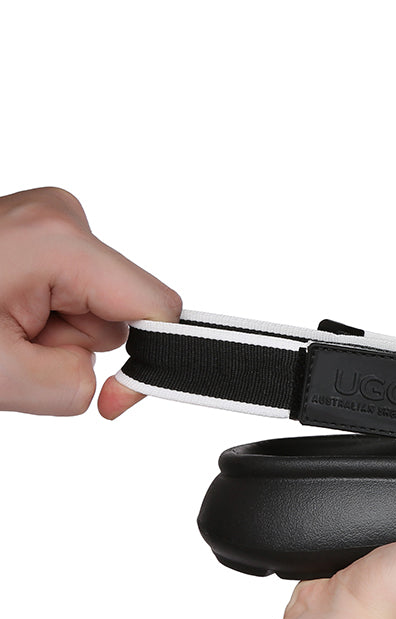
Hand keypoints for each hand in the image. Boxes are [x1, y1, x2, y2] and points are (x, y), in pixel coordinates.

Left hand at [0, 187, 180, 416]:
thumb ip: (71, 387)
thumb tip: (103, 388)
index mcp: (60, 241)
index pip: (157, 307)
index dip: (148, 363)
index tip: (113, 401)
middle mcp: (61, 216)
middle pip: (120, 311)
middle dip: (74, 344)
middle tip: (12, 349)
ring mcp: (47, 218)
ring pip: (93, 304)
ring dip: (51, 332)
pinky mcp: (37, 228)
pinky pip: (71, 288)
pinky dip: (41, 313)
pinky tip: (1, 312)